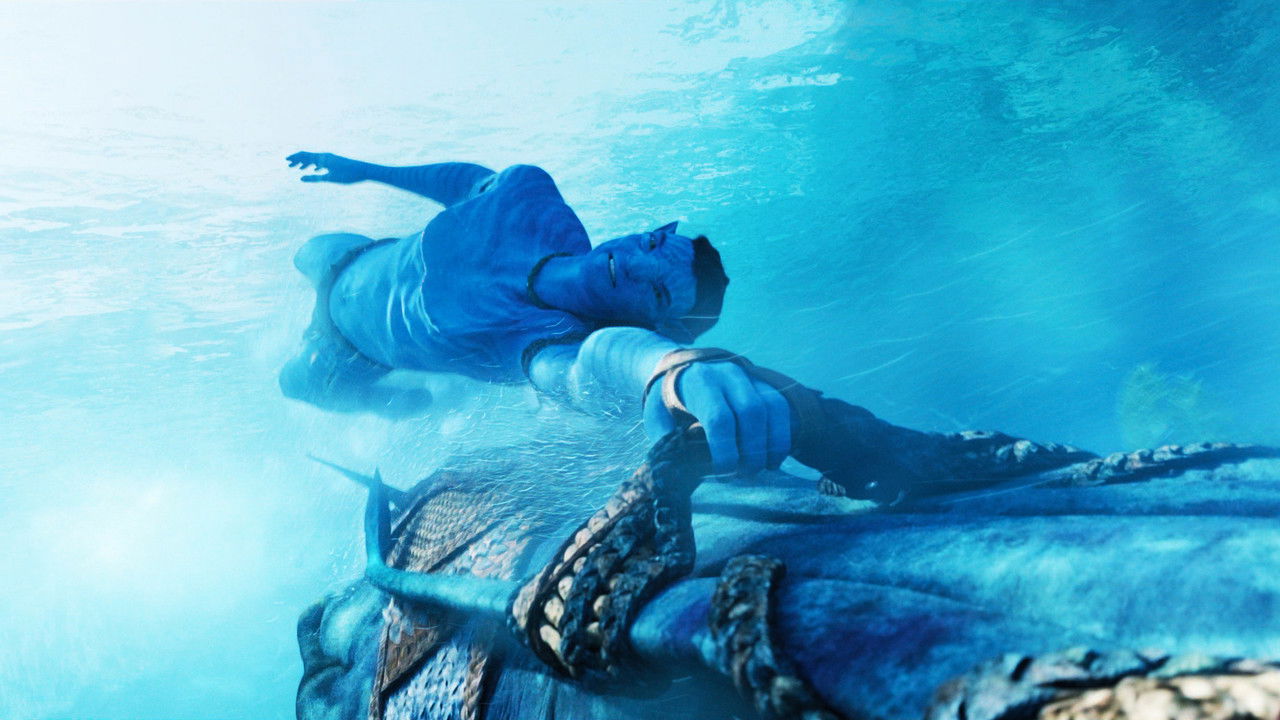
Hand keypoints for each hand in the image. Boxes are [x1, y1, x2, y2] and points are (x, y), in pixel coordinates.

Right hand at [286, 151, 366, 183]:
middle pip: (308, 156)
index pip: (305, 155)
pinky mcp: (335, 162)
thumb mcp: (330, 178)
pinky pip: (322, 162)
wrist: (364, 170)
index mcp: (323, 158)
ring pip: (315, 159)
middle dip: (298, 160)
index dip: (295, 158)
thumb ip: (315, 178)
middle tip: (289, 165)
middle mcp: (325, 156)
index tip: (286, 161)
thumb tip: (300, 178)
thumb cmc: (348, 175)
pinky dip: (316, 165)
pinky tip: (315, 170)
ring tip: (299, 168)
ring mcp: (331, 158)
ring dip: (306, 163)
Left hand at [643, 361, 790, 474]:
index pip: (719, 417)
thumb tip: (679, 470)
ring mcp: (748, 376)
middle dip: (752, 450)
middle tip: (743, 474)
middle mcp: (726, 374)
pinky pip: (782, 408)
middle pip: (751, 412)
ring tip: (759, 469)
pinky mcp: (764, 384)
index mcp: (697, 382)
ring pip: (773, 409)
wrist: (682, 372)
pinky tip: (773, 460)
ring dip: (771, 445)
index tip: (724, 472)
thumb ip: (666, 441)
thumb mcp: (656, 418)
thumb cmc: (667, 402)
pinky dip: (782, 437)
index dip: (725, 450)